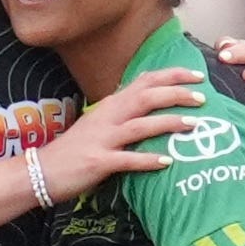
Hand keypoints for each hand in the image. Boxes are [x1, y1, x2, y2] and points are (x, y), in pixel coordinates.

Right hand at [35, 67, 203, 201]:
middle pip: (146, 98)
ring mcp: (103, 139)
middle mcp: (108, 117)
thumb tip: (149, 98)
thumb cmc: (75, 148)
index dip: (171, 76)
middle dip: (176, 95)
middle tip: (203, 97)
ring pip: (141, 125)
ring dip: (169, 123)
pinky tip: (166, 162)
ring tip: (193, 124)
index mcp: (110, 105)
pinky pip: (127, 159)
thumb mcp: (99, 122)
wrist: (41, 170)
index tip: (196, 75)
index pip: (144, 81)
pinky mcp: (99, 162)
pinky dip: (148, 160)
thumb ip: (122, 110)